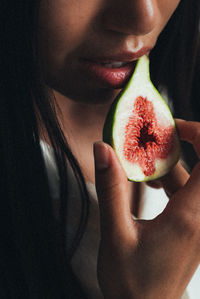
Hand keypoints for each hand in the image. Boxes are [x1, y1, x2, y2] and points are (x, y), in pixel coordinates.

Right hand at [93, 119, 199, 298]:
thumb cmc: (130, 282)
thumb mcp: (115, 234)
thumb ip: (111, 189)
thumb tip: (104, 150)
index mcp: (188, 217)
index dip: (199, 136)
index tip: (174, 128)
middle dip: (189, 145)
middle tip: (161, 138)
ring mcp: (198, 225)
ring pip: (196, 181)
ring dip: (175, 165)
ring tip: (147, 161)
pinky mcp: (192, 229)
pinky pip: (190, 195)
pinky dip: (174, 181)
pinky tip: (151, 182)